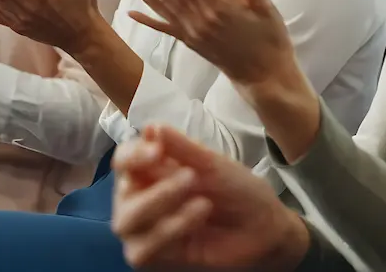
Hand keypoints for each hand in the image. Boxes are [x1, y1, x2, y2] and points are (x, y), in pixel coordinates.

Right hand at [112, 125, 309, 270]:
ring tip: (202, 201)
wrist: (263, 226)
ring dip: (161, 207)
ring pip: (126, 222)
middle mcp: (140, 198)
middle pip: (122, 191)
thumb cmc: (236, 189)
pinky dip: (170, 231)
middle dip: (156, 185)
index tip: (156, 150)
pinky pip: (143, 250)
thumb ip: (181, 148)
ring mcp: (144, 230)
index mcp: (151, 170)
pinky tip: (198, 217)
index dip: (133, 155)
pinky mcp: (154, 258)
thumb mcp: (213, 163)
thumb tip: (150, 127)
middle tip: (191, 177)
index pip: (124, 159)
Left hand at [120, 0, 292, 85]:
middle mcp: (197, 17)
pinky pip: (162, 28)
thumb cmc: (269, 40)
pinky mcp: (188, 42)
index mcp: (217, 5)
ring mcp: (190, 31)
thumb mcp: (265, 8)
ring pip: (159, 1)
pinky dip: (145, 19)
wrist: (263, 76)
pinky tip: (128, 10)